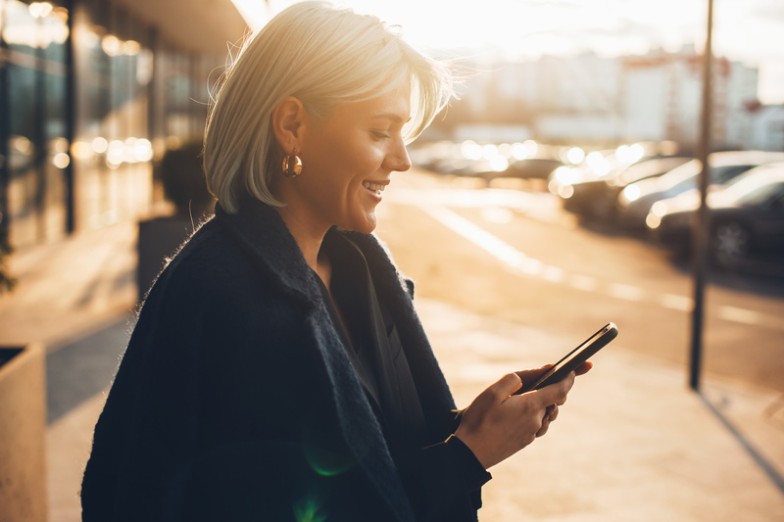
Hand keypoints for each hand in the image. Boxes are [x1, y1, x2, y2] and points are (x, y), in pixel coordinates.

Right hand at [454, 363, 590, 469]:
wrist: (470, 453)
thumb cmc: (479, 421)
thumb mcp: (492, 392)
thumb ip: (514, 379)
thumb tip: (533, 375)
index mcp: (531, 406)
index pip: (559, 390)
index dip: (569, 379)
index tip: (576, 370)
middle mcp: (536, 421)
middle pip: (553, 401)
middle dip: (552, 389)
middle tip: (542, 377)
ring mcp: (532, 433)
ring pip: (546, 413)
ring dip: (543, 403)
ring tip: (526, 395)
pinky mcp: (525, 441)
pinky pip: (538, 424)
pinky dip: (536, 414)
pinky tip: (520, 411)